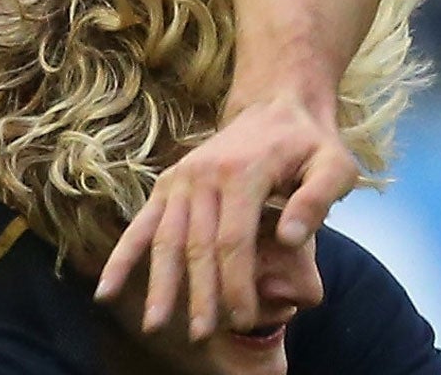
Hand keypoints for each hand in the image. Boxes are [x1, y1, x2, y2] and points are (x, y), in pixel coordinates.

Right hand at [97, 94, 359, 340]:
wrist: (276, 105)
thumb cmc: (309, 144)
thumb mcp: (335, 163)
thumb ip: (318, 199)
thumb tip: (290, 240)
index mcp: (245, 171)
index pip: (235, 240)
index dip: (236, 283)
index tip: (242, 319)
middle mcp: (205, 174)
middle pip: (198, 245)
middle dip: (199, 294)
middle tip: (201, 336)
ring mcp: (181, 179)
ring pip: (167, 240)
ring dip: (160, 285)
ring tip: (156, 325)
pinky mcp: (166, 184)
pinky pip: (141, 225)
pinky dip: (122, 258)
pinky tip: (105, 292)